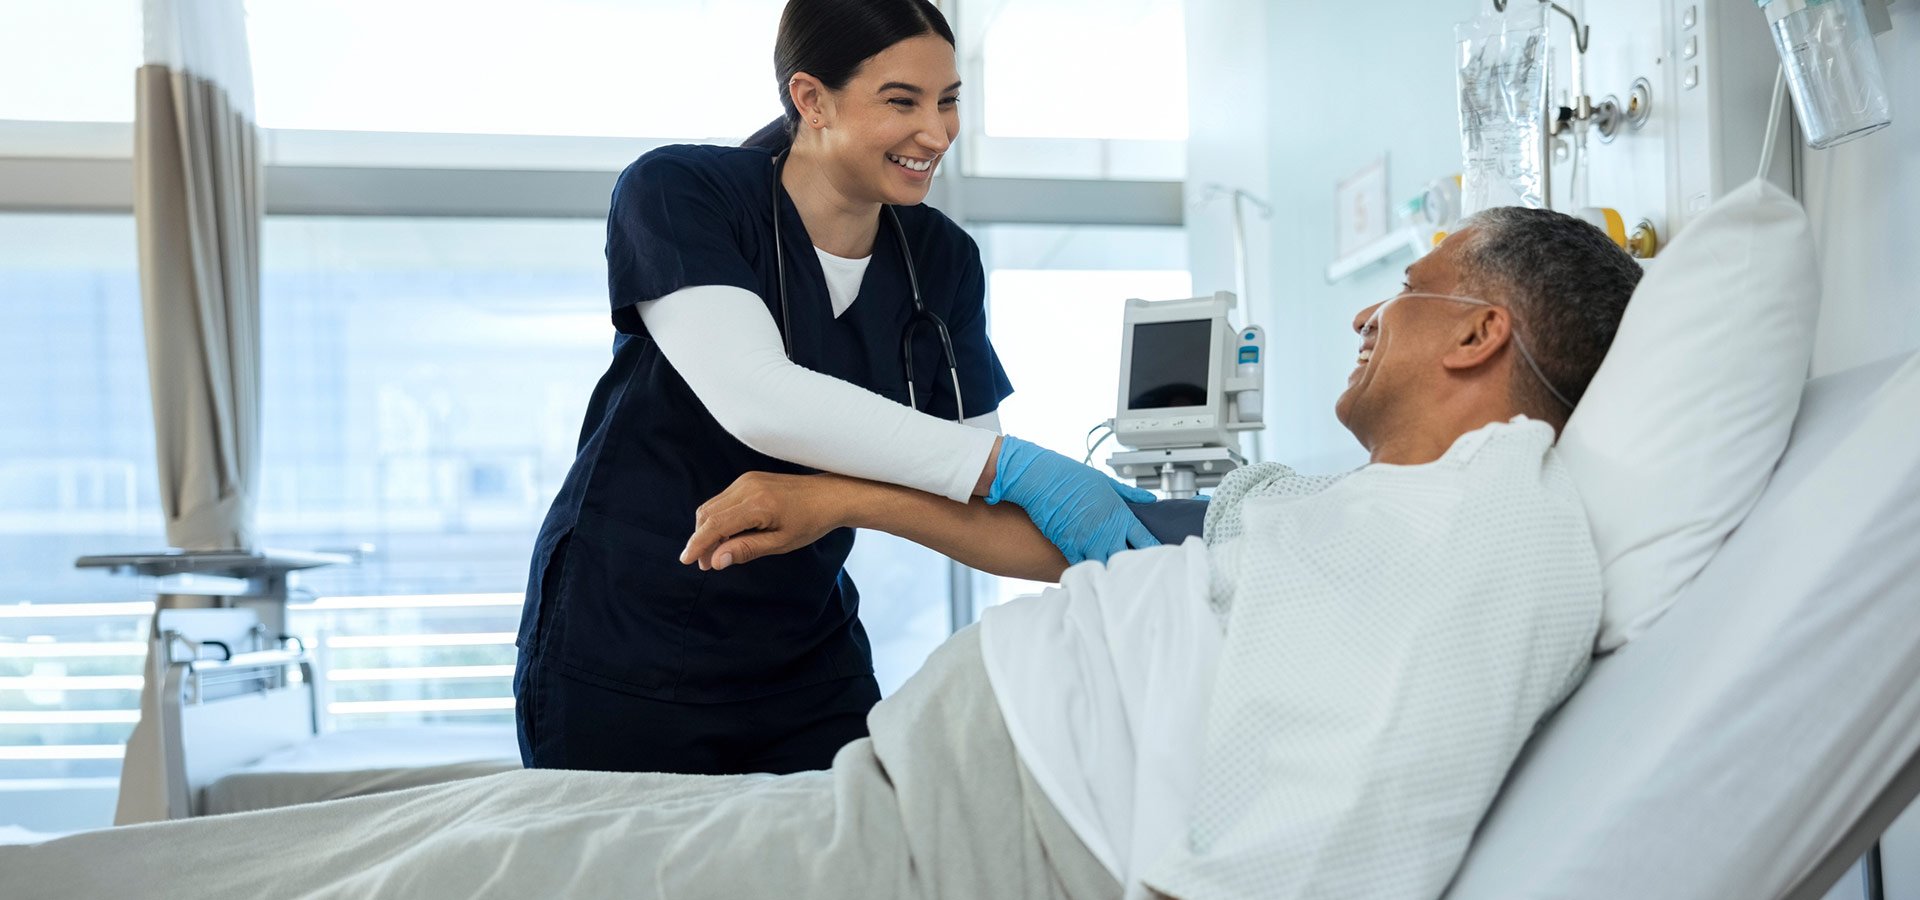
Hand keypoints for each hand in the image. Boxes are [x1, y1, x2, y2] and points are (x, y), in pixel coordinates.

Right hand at [681, 473, 847, 570]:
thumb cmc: (809, 522)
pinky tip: (726, 536)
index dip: (698, 544)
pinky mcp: (748, 479)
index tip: (687, 561)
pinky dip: (718, 518)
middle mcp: (747, 487)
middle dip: (701, 540)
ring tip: (715, 554)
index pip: (715, 525)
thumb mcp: (780, 543)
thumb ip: (746, 549)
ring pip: (712, 506)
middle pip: (708, 514)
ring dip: (708, 530)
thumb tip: (716, 560)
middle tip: (705, 564)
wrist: (829, 496)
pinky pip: (723, 500)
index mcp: (757, 505)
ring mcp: (747, 480)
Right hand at [985, 435, 1159, 563]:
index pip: (1146, 540)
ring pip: (1106, 568)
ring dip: (1111, 573)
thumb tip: (1149, 499)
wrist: (1043, 479)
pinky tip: (1091, 577)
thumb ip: (1130, 494)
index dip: (1154, 551)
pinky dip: (1087, 573)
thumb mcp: (1107, 482)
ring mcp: (1087, 542)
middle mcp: (1106, 532)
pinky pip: (1081, 568)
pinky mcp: (1068, 547)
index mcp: (1120, 516)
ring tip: (1116, 579)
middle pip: (1128, 561)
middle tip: (1137, 573)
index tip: (1158, 557)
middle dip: (1134, 568)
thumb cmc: (1072, 477)